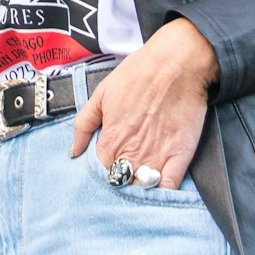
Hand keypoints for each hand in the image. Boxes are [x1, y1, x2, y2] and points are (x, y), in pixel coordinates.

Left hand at [70, 20, 218, 189]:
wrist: (176, 62)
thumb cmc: (138, 73)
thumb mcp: (101, 93)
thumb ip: (83, 124)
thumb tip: (73, 151)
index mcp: (111, 139)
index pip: (101, 169)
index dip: (105, 166)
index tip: (111, 159)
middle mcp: (131, 152)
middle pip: (120, 182)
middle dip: (121, 179)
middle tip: (126, 168)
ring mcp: (156, 156)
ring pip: (142, 189)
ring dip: (139, 187)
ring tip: (140, 177)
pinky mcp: (180, 156)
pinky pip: (169, 188)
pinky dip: (163, 192)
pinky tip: (158, 186)